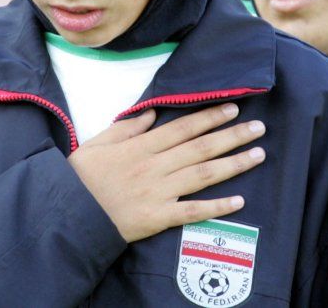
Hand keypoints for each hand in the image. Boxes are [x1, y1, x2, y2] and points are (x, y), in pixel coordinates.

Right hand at [68, 103, 265, 242]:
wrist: (67, 214)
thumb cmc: (81, 178)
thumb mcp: (98, 143)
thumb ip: (127, 128)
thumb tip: (153, 114)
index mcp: (141, 147)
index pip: (183, 128)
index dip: (210, 117)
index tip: (233, 109)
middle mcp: (154, 166)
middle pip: (201, 148)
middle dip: (232, 136)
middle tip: (259, 128)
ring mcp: (158, 192)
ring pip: (203, 175)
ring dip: (233, 164)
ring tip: (258, 154)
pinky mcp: (157, 217)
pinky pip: (192, 211)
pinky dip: (216, 206)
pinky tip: (239, 201)